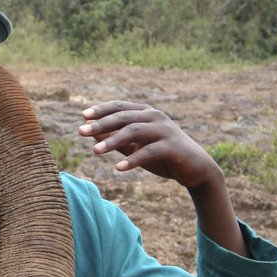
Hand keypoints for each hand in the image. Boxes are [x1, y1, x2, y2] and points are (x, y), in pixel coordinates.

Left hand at [79, 101, 220, 189]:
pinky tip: (117, 168)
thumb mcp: (135, 147)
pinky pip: (149, 152)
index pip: (120, 107)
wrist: (196, 169)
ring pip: (134, 132)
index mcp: (146, 113)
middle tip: (80, 131)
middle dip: (100, 124)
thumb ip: (114, 139)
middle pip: (123, 117)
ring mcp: (165, 130)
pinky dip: (132, 160)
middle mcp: (155, 117)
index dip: (101, 110)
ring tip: (95, 151)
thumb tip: (90, 132)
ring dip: (112, 141)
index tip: (83, 116)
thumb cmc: (162, 157)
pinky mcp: (172, 147)